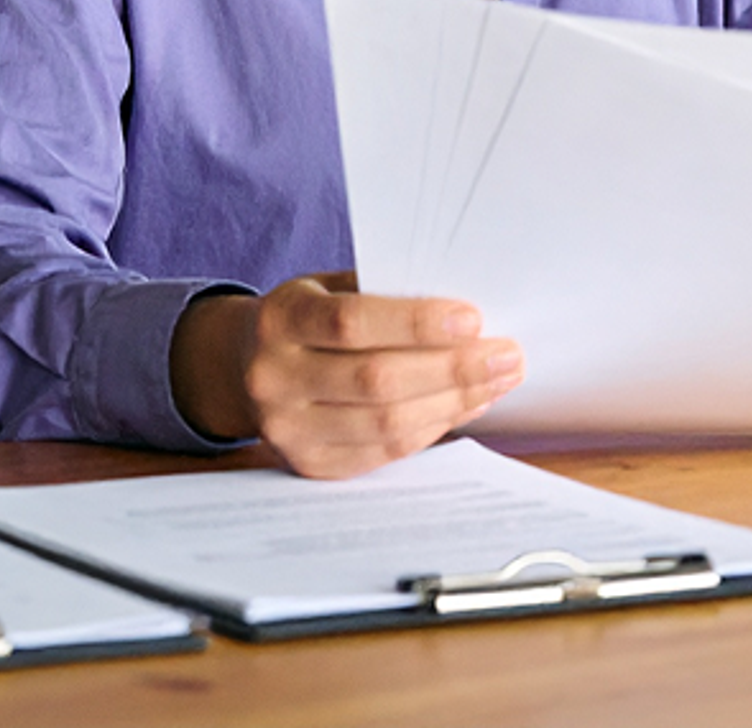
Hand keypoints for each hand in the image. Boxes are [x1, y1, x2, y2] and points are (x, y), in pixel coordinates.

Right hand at [170, 273, 524, 477]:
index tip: (474, 319)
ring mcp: (287, 429)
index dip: (416, 323)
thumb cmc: (310, 314)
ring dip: (453, 403)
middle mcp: (275, 378)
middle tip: (507, 355)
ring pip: (384, 424)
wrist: (244, 364)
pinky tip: (465, 406)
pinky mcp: (308, 464)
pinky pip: (382, 452)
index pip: (352, 323)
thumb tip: (466, 315)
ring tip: (497, 382)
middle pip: (376, 380)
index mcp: (282, 319)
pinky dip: (431, 429)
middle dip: (453, 369)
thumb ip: (385, 294)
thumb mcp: (331, 287)